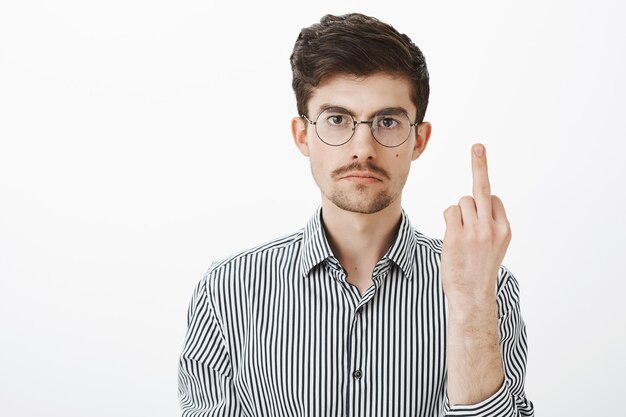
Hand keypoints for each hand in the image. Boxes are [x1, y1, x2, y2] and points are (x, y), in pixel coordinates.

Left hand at [441, 144, 510, 305]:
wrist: (472, 295)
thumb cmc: (478, 269)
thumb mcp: (493, 246)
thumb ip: (488, 224)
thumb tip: (474, 204)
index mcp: (505, 229)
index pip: (493, 199)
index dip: (484, 204)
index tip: (482, 195)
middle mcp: (492, 228)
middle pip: (483, 189)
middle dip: (480, 165)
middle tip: (478, 146)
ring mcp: (475, 232)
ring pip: (462, 202)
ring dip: (457, 214)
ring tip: (460, 237)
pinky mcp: (457, 236)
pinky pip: (450, 211)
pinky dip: (449, 219)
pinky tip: (452, 238)